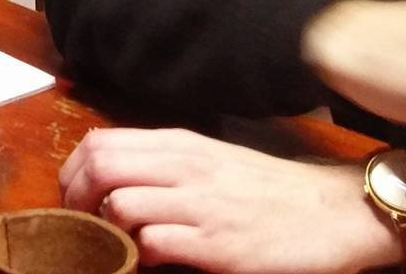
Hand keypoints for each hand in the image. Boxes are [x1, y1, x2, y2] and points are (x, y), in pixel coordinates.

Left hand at [59, 128, 399, 273]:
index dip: (72, 172)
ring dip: (108, 230)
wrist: (333, 211)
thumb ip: (164, 162)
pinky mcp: (219, 247)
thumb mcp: (211, 160)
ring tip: (117, 245)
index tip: (73, 197)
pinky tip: (153, 261)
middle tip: (80, 225)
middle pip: (101, 167)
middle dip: (76, 198)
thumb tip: (112, 177)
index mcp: (180, 145)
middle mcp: (186, 168)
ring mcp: (202, 206)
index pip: (101, 143)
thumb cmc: (269, 190)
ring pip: (122, 204)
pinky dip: (141, 255)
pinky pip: (155, 244)